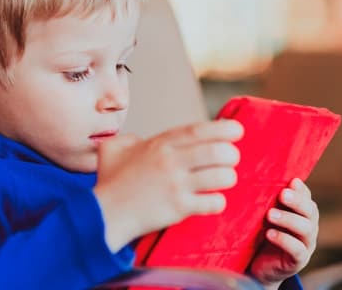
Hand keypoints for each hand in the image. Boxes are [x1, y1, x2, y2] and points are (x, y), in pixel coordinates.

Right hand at [93, 120, 242, 251]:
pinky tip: (211, 201)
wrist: (103, 214)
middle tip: (231, 159)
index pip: (198, 130)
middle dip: (231, 154)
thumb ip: (129, 139)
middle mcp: (170, 161)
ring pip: (221, 176)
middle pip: (217, 151)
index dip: (223, 128)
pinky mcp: (179, 208)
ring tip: (223, 180)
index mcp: (158, 145)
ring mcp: (176, 185)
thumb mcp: (112, 149)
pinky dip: (217, 201)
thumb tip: (138, 140)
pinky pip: (213, 202)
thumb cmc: (109, 183)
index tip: (237, 130)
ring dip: (228, 178)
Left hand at [248, 179, 318, 289]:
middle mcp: (308, 227)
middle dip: (297, 201)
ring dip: (289, 219)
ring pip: (306, 229)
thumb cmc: (261, 235)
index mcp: (302, 213)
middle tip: (283, 194)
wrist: (260, 267)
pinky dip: (284, 240)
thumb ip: (266, 200)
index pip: (307, 197)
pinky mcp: (298, 261)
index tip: (291, 181)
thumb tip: (253, 176)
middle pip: (310, 211)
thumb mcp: (264, 216)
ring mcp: (306, 244)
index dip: (301, 189)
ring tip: (271, 214)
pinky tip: (270, 234)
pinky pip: (297, 250)